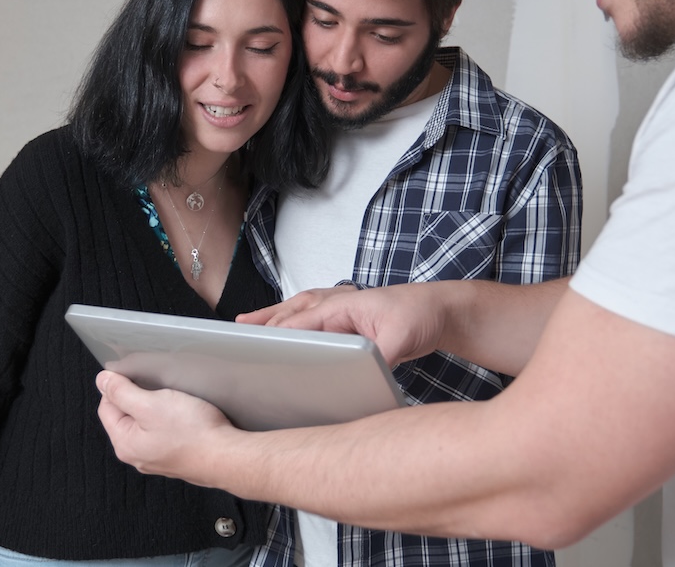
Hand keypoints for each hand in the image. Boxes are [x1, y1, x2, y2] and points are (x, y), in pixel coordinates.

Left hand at [96, 370, 232, 484]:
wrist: (227, 456)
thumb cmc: (192, 432)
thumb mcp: (150, 404)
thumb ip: (122, 392)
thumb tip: (102, 381)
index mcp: (125, 443)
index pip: (107, 407)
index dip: (118, 387)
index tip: (137, 377)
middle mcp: (138, 455)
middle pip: (126, 416)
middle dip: (139, 398)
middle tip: (159, 389)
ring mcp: (158, 458)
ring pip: (147, 424)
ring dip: (156, 408)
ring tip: (174, 401)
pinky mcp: (176, 456)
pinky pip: (164, 432)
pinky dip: (170, 420)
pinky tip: (184, 415)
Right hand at [237, 283, 446, 365]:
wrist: (437, 309)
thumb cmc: (419, 315)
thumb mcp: (403, 338)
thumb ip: (380, 355)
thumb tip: (361, 371)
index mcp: (342, 304)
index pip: (301, 322)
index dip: (277, 336)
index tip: (255, 350)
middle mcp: (334, 302)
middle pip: (290, 315)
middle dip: (263, 328)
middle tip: (236, 342)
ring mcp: (335, 308)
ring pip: (293, 312)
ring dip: (267, 320)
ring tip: (241, 327)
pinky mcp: (339, 320)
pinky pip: (303, 319)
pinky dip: (283, 321)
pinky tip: (270, 326)